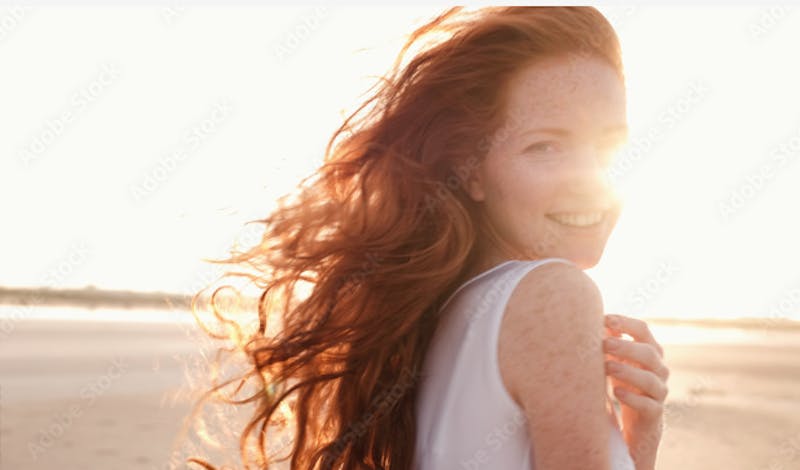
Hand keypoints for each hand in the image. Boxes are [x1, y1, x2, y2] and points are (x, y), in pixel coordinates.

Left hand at [603, 314, 668, 469]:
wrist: (637, 419)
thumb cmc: (623, 380)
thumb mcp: (616, 358)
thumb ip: (609, 338)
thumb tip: (594, 317)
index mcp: (650, 350)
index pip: (643, 330)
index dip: (626, 323)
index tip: (605, 319)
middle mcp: (658, 368)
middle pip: (648, 353)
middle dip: (626, 347)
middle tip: (604, 344)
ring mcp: (659, 391)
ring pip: (650, 379)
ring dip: (628, 372)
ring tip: (608, 367)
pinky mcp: (655, 412)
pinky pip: (648, 405)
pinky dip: (633, 399)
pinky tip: (616, 392)